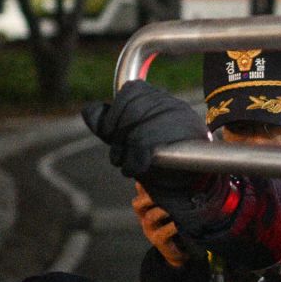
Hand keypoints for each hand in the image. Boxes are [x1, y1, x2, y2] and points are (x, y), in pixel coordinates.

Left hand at [81, 80, 204, 188]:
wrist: (190, 191)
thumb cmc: (160, 165)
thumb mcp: (128, 140)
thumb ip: (108, 125)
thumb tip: (89, 110)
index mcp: (162, 99)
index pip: (133, 90)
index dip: (114, 114)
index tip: (110, 134)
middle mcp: (176, 105)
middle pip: (134, 107)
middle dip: (117, 134)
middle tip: (117, 156)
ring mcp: (185, 122)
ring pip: (140, 127)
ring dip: (126, 150)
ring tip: (126, 164)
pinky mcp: (187, 143)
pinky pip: (148, 144)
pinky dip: (135, 160)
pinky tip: (135, 168)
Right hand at [133, 183, 186, 267]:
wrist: (178, 251)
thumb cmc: (175, 225)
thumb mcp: (171, 209)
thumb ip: (171, 197)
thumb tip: (180, 178)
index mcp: (147, 207)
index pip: (140, 192)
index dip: (143, 184)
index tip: (153, 175)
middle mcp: (145, 217)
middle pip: (137, 204)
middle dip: (148, 197)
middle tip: (160, 193)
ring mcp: (150, 230)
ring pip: (150, 217)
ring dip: (161, 211)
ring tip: (171, 209)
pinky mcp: (158, 241)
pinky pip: (162, 233)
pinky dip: (172, 227)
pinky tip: (179, 224)